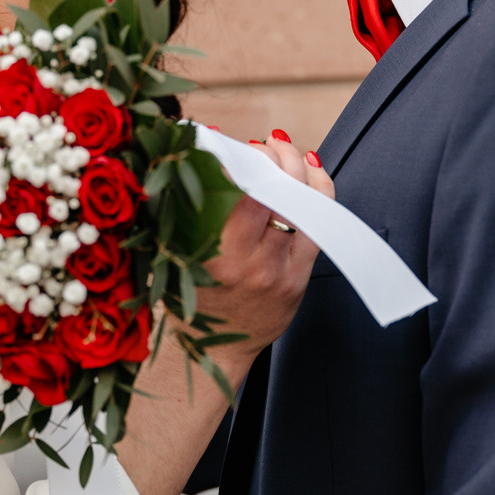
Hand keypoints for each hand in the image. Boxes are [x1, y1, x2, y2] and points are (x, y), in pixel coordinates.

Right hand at [118, 135, 333, 494]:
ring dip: (296, 168)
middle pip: (274, 192)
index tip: (231, 143)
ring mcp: (279, 273)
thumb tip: (197, 151)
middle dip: (274, 157)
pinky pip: (320, 226)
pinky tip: (311, 174)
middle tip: (265, 143)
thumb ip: (184, 209)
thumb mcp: (174, 253)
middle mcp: (249, 264)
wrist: (210, 352)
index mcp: (212, 256)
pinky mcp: (299, 280)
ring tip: (285, 150)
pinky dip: (318, 193)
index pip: (237, 192)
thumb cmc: (184, 295)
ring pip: (301, 205)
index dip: (239, 160)